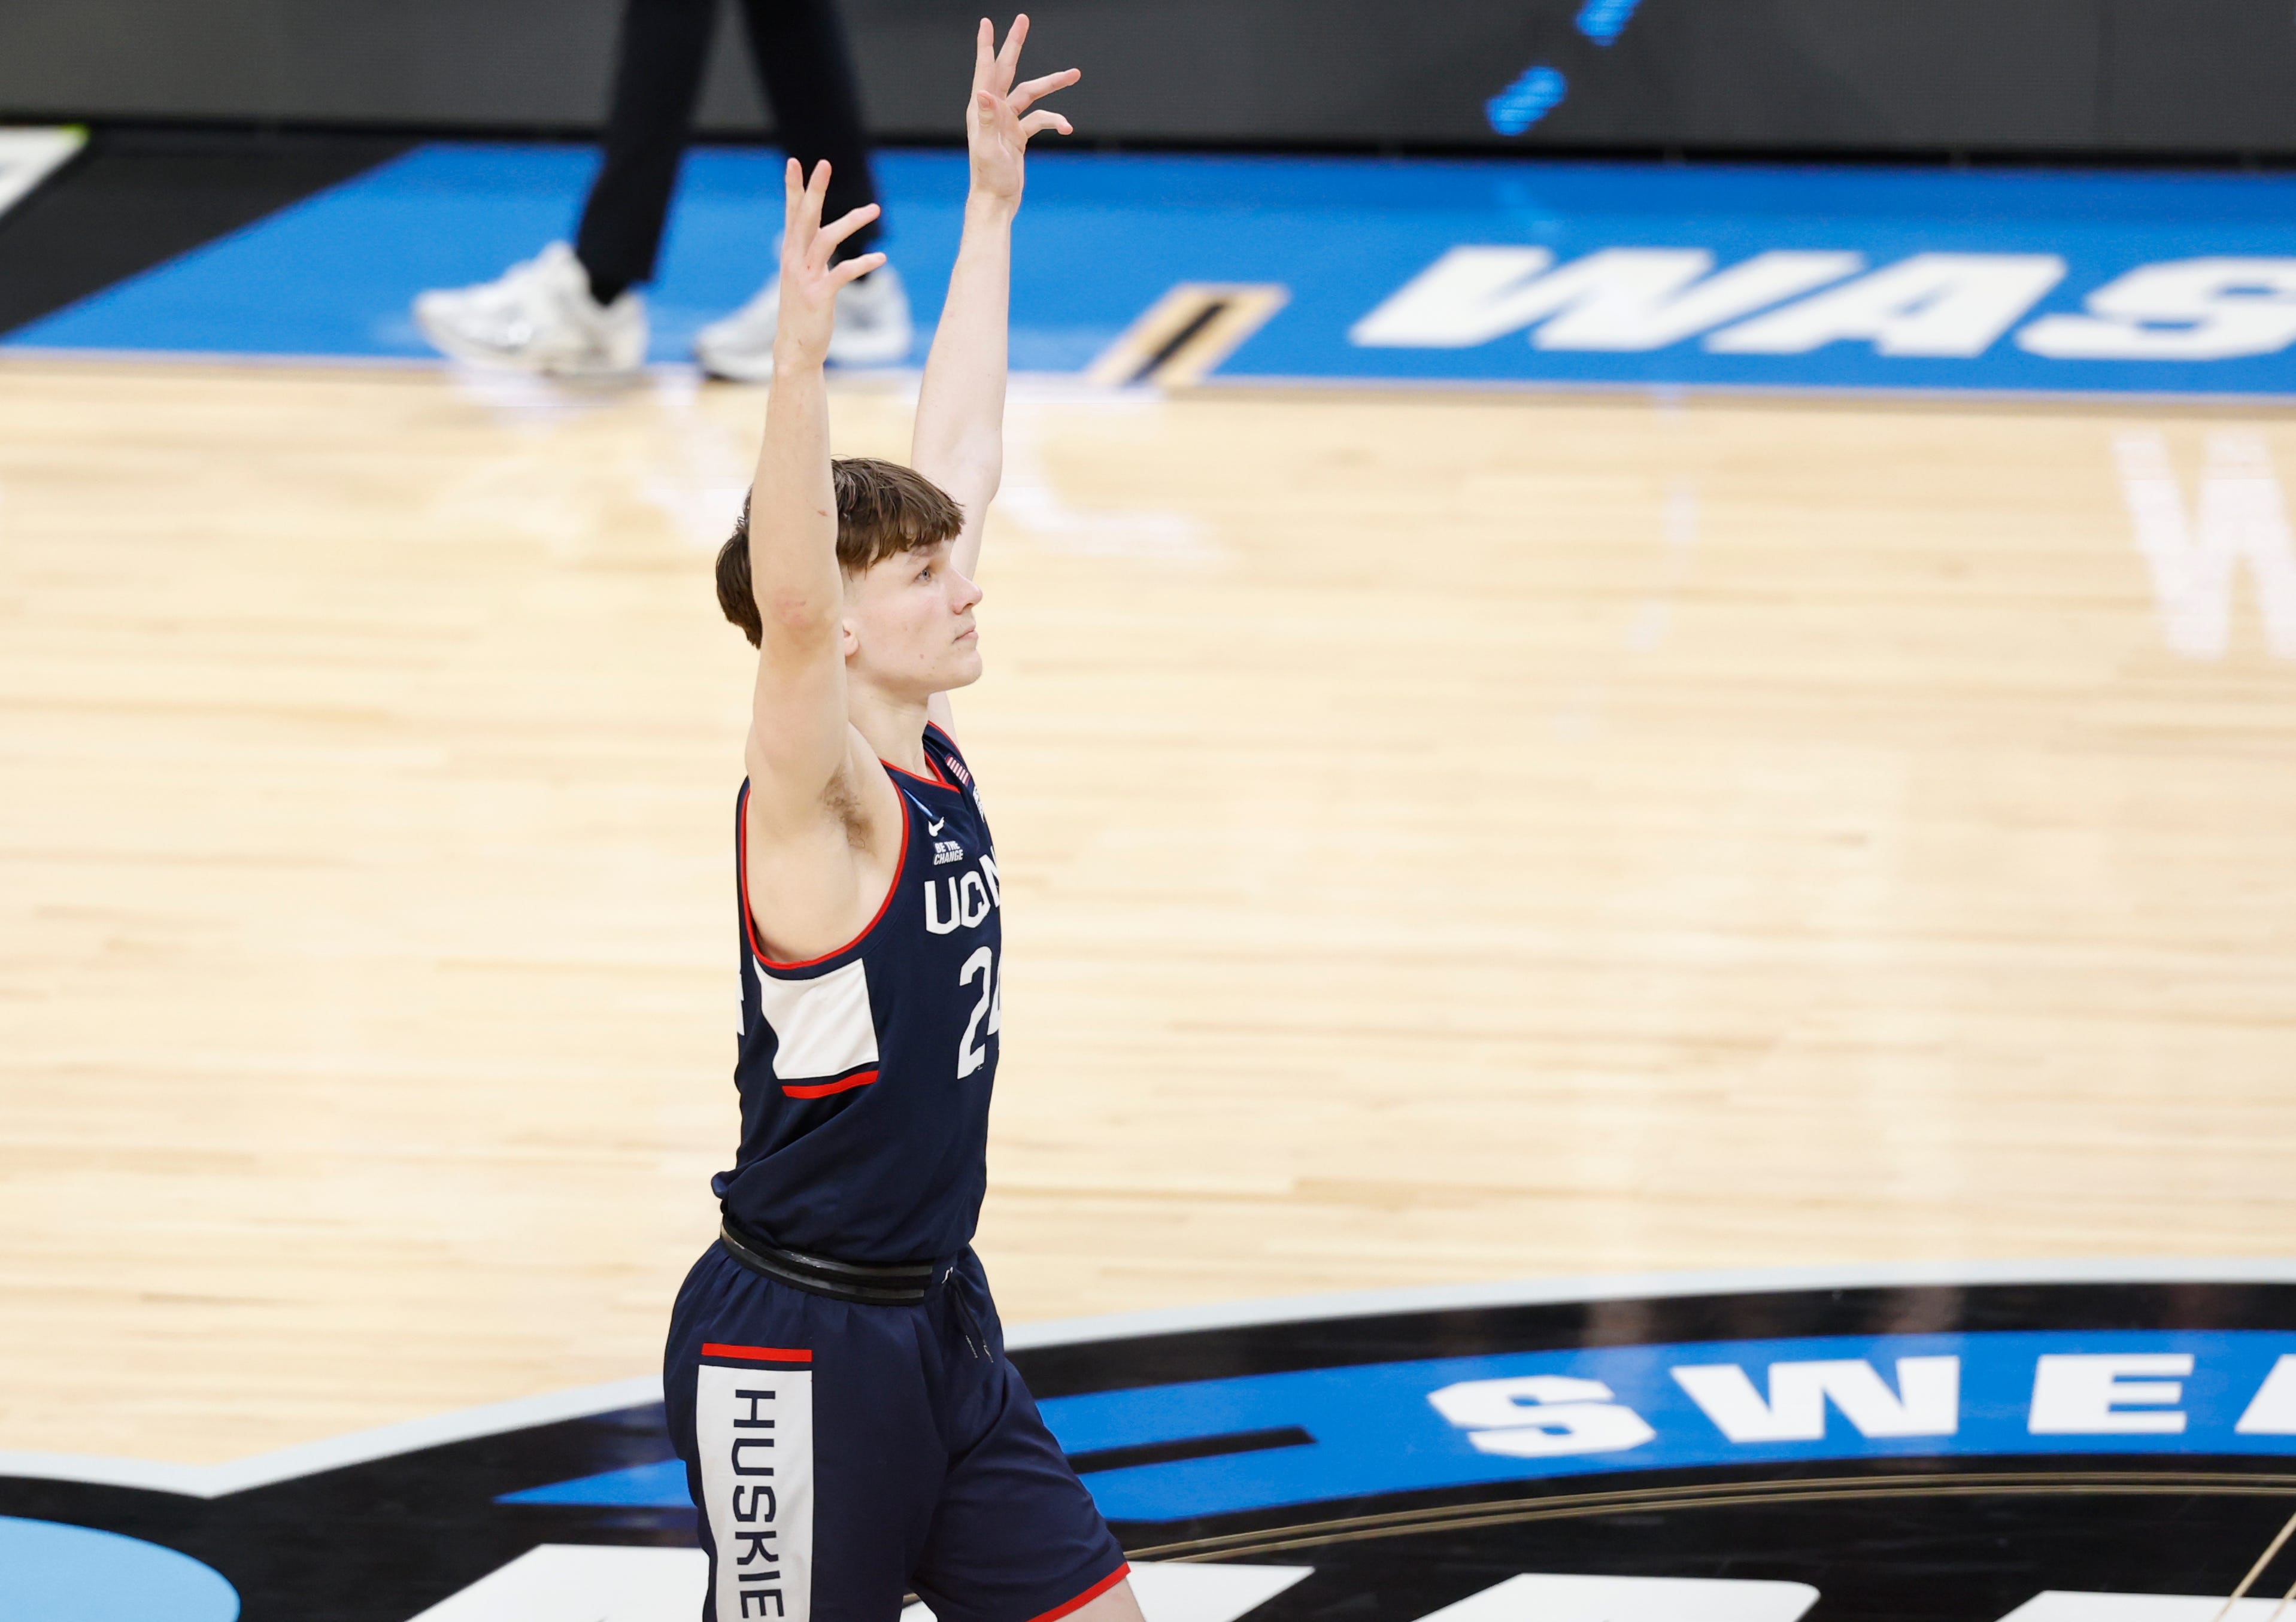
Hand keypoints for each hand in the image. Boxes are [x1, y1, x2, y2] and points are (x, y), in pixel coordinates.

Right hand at [773, 159, 884, 367]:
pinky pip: (842, 273)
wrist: (795, 350)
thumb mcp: (803, 280)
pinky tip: (881, 258)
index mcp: (791, 254)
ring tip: (875, 209)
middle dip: (814, 189)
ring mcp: (805, 278)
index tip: (796, 163)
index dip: (794, 188)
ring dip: (851, 222)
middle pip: (805, 217)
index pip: (792, 214)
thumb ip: (809, 257)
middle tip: (824, 163)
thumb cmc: (803, 314)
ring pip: (826, 239)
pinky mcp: (819, 296)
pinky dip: (863, 264)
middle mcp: (794, 261)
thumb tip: (819, 240)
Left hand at [967, 14, 1078, 207]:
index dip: (987, 45)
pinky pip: (1040, 120)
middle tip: (1024, 19)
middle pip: (1007, 70)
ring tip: (1075, 74)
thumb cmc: (989, 178)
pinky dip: (1054, 122)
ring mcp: (1007, 122)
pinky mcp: (1018, 135)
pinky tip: (1067, 129)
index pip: (986, 70)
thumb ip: (986, 119)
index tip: (987, 22)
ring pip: (1032, 95)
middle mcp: (993, 110)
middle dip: (1016, 45)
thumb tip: (983, 93)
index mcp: (982, 109)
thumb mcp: (988, 148)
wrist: (997, 202)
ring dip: (1052, 85)